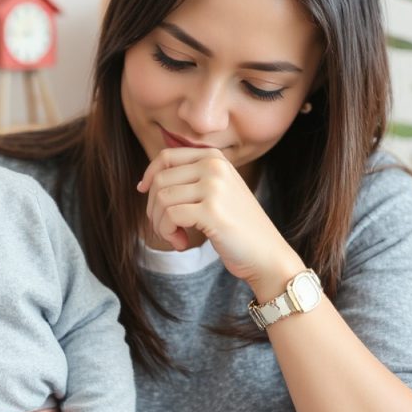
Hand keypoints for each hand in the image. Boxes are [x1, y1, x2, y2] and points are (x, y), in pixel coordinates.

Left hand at [137, 147, 301, 287]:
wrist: (267, 255)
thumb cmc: (237, 227)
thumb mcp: (216, 192)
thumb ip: (190, 180)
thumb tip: (146, 181)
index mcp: (215, 158)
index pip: (166, 157)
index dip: (149, 175)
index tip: (143, 192)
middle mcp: (215, 166)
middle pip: (160, 180)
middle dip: (154, 207)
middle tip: (166, 228)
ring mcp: (214, 187)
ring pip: (162, 199)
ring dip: (160, 224)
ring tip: (176, 237)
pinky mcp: (211, 210)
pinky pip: (170, 216)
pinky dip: (168, 233)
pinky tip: (182, 243)